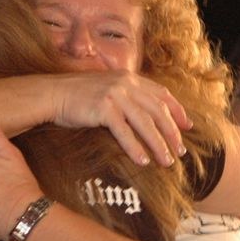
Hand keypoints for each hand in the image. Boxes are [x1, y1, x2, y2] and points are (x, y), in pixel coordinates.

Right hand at [49, 71, 190, 166]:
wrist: (52, 94)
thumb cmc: (79, 97)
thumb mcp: (108, 90)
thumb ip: (128, 97)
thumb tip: (147, 117)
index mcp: (130, 78)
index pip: (162, 94)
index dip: (177, 111)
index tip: (187, 126)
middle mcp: (125, 84)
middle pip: (158, 111)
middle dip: (172, 133)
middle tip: (180, 151)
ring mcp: (115, 95)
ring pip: (145, 123)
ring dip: (158, 144)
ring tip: (166, 161)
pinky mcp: (103, 108)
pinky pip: (124, 132)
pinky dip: (135, 148)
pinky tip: (143, 161)